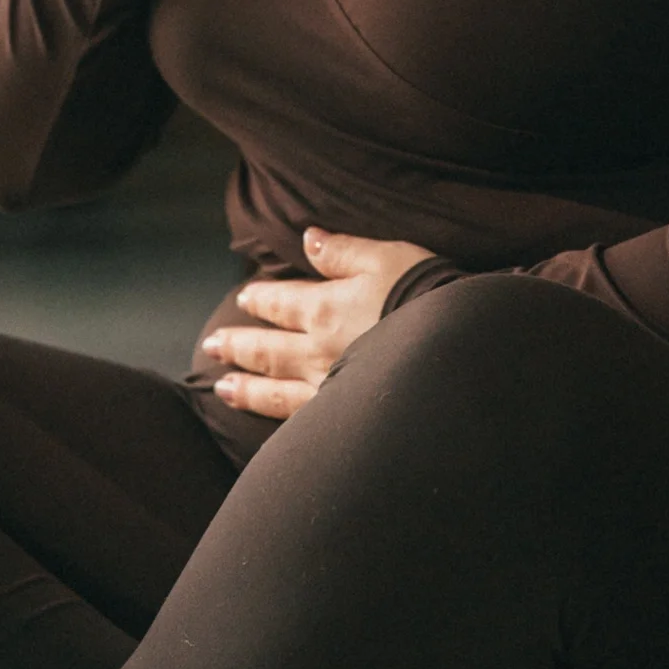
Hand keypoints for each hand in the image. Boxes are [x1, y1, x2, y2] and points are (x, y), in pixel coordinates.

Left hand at [200, 227, 441, 419]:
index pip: (283, 303)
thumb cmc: (427, 298)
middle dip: (238, 346)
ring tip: (222, 389)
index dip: (262, 299)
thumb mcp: (387, 258)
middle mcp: (319, 353)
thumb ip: (344, 250)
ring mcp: (330, 392)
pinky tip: (267, 430)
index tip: (243, 298)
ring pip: (276, 392)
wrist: (456, 354)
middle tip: (211, 345)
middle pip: (268, 349)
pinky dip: (277, 424)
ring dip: (246, 388)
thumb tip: (309, 238)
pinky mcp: (345, 422)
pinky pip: (301, 425)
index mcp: (327, 309)